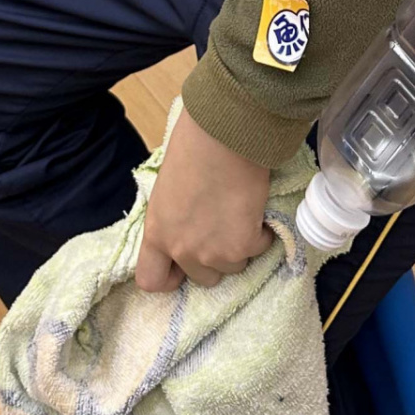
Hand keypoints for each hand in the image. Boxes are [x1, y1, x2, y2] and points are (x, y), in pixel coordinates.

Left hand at [136, 109, 273, 290]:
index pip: (151, 280)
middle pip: (203, 278)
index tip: (183, 266)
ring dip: (240, 246)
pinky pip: (259, 248)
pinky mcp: (244, 244)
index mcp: (157, 232)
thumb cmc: (192, 146)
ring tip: (241, 214)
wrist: (223, 134)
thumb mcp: (168, 189)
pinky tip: (257, 208)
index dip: (170, 277)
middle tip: (223, 230)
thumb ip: (173, 217)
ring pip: (234, 267)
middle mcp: (182, 249)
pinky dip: (262, 233)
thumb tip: (189, 223)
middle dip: (215, 259)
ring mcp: (214, 251)